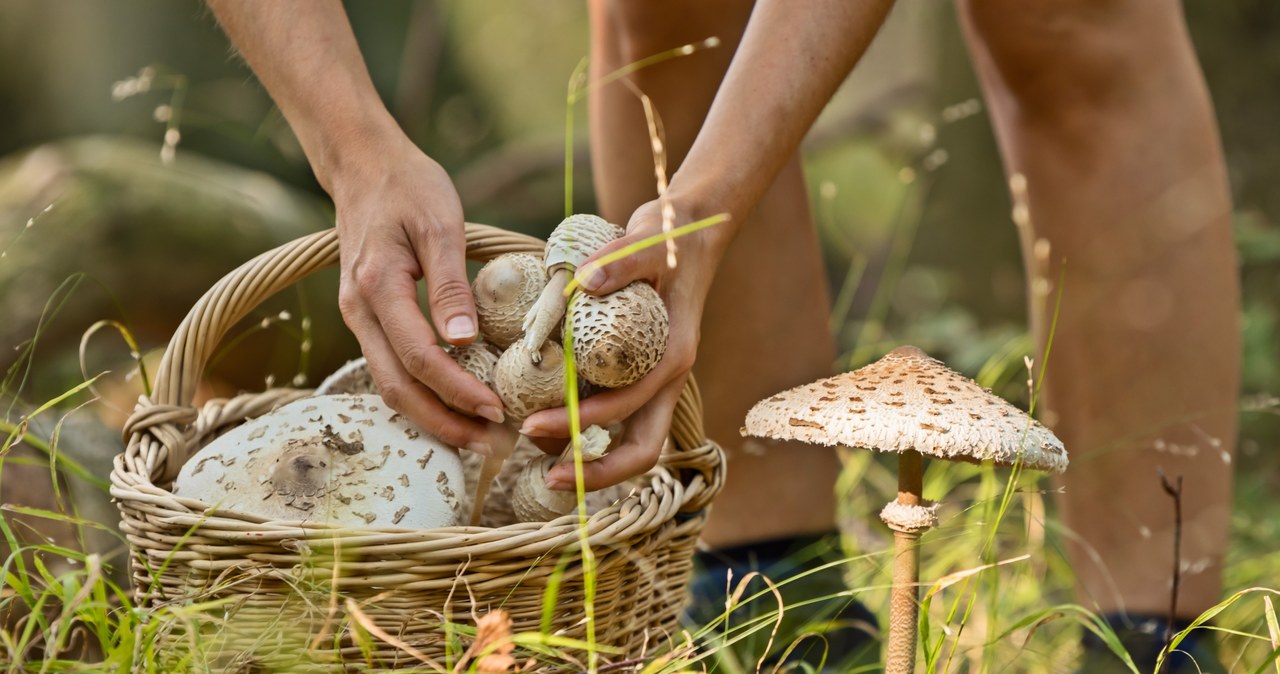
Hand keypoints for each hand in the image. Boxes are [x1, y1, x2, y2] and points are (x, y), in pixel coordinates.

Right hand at [330, 133, 504, 454]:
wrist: (362, 163)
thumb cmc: (408, 185)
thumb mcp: (440, 223)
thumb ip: (451, 284)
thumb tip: (465, 342)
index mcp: (378, 287)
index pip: (419, 358)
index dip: (457, 391)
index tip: (496, 410)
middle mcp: (360, 310)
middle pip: (397, 388)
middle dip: (444, 423)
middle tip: (491, 445)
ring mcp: (359, 316)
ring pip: (390, 384)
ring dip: (432, 416)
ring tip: (478, 436)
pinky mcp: (368, 317)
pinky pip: (391, 368)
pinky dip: (422, 394)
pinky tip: (454, 405)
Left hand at [520, 198, 731, 489]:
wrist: (688, 233)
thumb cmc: (671, 238)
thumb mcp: (647, 241)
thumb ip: (620, 262)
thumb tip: (589, 280)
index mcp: (672, 357)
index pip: (629, 410)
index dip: (582, 426)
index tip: (531, 424)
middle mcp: (666, 378)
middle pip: (643, 450)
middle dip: (598, 473)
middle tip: (547, 479)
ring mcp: (654, 379)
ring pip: (629, 439)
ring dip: (586, 454)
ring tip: (535, 445)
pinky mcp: (640, 373)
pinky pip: (616, 415)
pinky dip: (583, 424)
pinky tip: (546, 415)